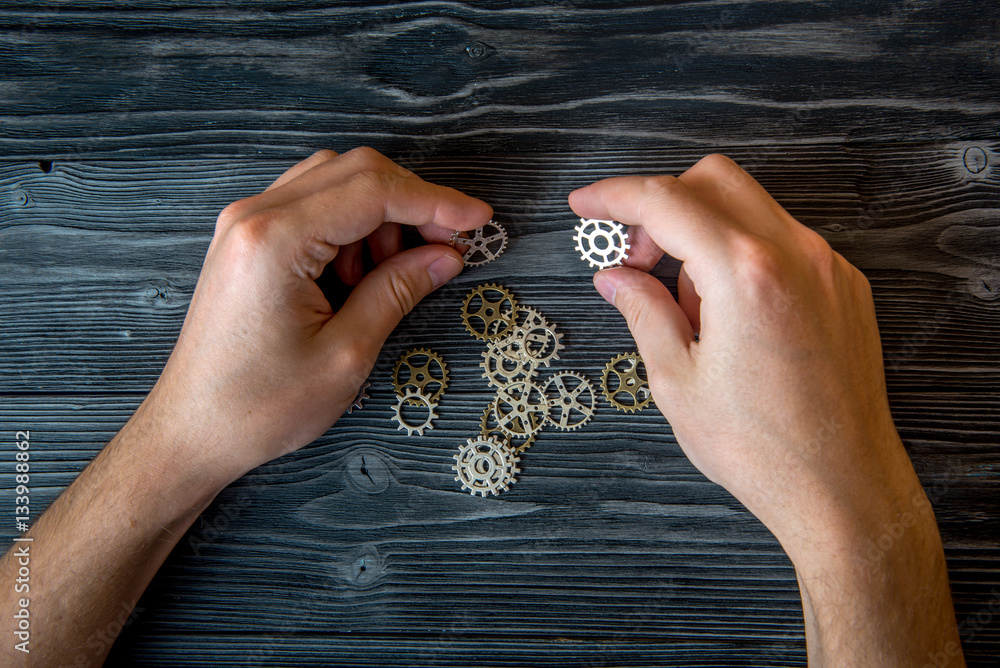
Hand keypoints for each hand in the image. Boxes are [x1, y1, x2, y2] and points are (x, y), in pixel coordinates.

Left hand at [142, 147, 491, 485]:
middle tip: (447, 248)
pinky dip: (349, 226)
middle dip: (411, 204)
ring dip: (380, 216)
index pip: (373, 190)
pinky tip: (359, 272)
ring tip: (393, 273)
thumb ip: (398, 291)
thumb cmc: (258, 405)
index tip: (478, 220)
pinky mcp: (246, 239)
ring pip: (334, 182)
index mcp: (276, 240)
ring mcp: (244, 223)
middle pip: (355, 171)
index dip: (435, 201)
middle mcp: (253, 216)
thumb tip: (445, 256)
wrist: (191, 430)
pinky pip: (311, 206)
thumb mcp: (346, 354)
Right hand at [569, 155, 961, 664]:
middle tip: (634, 258)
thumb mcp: (678, 381)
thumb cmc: (763, 449)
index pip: (666, 202)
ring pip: (749, 206)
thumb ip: (643, 312)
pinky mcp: (844, 287)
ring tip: (685, 306)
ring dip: (701, 232)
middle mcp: (795, 256)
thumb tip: (616, 278)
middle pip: (713, 180)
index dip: (614, 197)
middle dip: (662, 205)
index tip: (585, 204)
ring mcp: (827, 268)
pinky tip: (725, 312)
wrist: (843, 489)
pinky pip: (781, 241)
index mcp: (746, 275)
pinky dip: (740, 253)